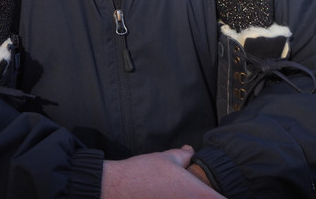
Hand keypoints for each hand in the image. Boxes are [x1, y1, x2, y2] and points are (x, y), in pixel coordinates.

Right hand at [101, 147, 224, 197]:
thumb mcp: (168, 158)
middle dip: (210, 198)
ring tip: (183, 193)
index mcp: (200, 195)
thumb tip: (191, 151)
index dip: (225, 196)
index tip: (227, 192)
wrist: (117, 189)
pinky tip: (172, 197)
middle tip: (206, 193)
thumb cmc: (144, 172)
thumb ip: (185, 156)